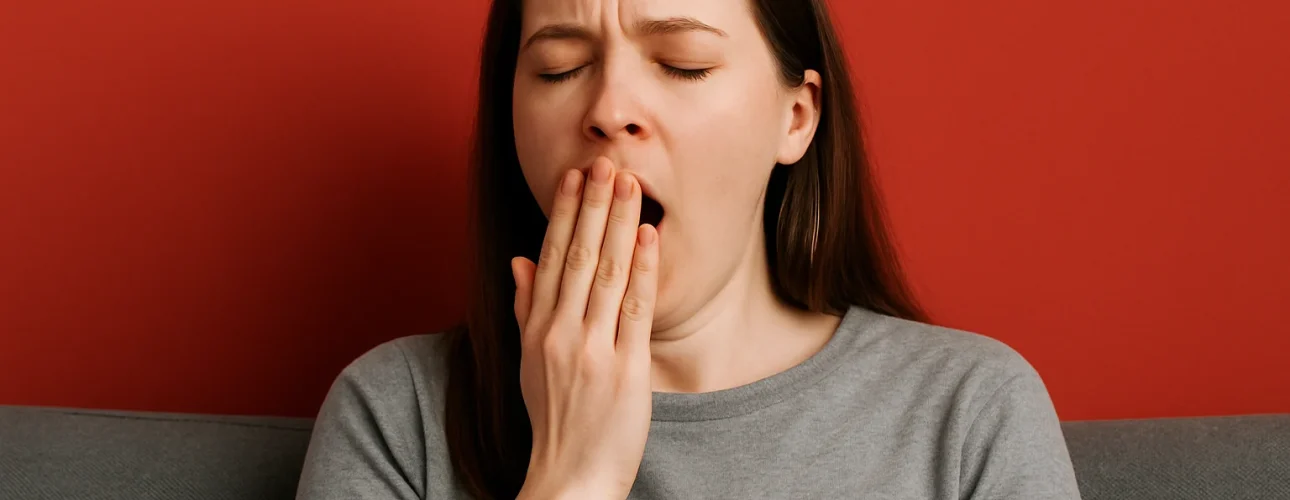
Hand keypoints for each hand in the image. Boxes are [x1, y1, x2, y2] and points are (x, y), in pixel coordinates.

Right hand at [512, 157, 658, 498]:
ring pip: (604, 273)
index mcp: (536, 330)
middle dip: (592, 206)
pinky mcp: (625, 368)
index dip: (563, 214)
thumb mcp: (528, 362)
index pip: (549, 258)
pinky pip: (634, 309)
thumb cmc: (555, 420)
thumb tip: (519, 261)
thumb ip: (526, 308)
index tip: (574, 176)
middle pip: (576, 256)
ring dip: (618, 223)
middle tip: (605, 163)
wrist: (570, 476)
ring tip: (628, 182)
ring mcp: (592, 349)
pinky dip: (641, 268)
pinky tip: (648, 235)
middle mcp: (560, 333)